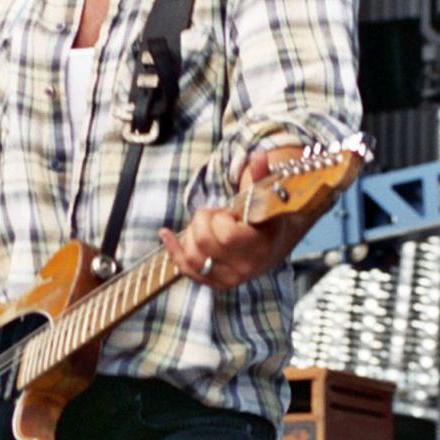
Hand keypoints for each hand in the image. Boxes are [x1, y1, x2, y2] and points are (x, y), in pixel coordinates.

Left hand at [159, 144, 306, 289]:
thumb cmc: (267, 218)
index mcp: (260, 247)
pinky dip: (173, 251)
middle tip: (214, 216)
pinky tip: (165, 234)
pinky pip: (186, 270)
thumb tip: (257, 155)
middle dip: (202, 222)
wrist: (274, 246)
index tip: (227, 212)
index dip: (219, 219)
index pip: (226, 235)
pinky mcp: (215, 284)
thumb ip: (261, 176)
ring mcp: (228, 279)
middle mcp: (244, 267)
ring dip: (190, 235)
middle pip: (202, 243)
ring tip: (205, 226)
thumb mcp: (267, 197)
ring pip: (191, 257)